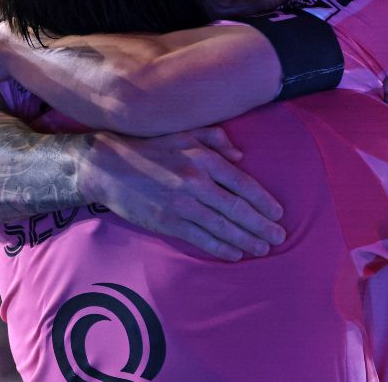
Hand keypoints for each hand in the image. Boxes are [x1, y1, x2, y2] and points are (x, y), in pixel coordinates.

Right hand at [80, 127, 285, 261]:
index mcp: (204, 159)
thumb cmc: (150, 148)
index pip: (243, 183)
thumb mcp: (185, 133)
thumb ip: (216, 139)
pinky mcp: (166, 221)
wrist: (108, 166)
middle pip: (238, 208)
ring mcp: (181, 203)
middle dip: (261, 225)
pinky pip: (199, 237)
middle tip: (279, 237)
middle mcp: (196, 182)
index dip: (263, 201)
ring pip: (222, 226)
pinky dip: (220, 247)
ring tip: (263, 248)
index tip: (278, 213)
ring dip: (246, 239)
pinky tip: (234, 253)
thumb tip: (241, 156)